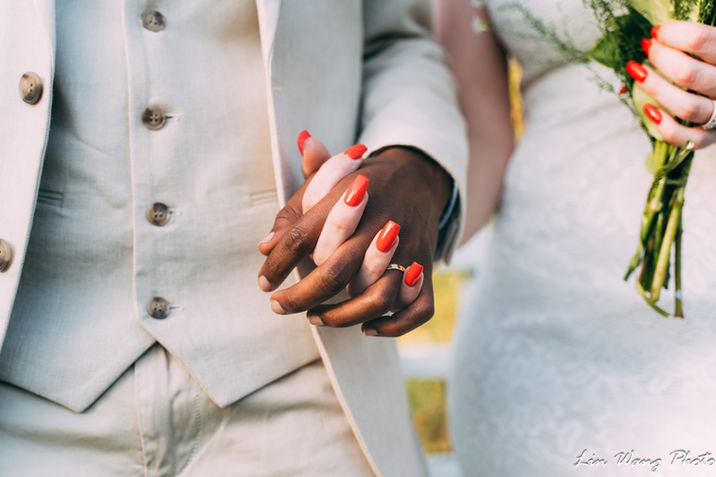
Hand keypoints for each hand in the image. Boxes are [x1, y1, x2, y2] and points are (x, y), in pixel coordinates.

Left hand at [257, 132, 449, 336]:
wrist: (417, 172)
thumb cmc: (357, 184)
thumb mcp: (322, 183)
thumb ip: (292, 213)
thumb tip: (264, 247)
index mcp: (348, 199)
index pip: (302, 237)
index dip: (277, 264)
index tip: (263, 283)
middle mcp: (379, 225)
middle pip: (335, 271)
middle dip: (301, 296)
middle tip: (278, 306)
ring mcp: (408, 249)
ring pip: (377, 297)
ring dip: (342, 317)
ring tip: (315, 318)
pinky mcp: (427, 267)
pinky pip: (420, 308)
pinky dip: (394, 326)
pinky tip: (367, 328)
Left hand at [631, 21, 715, 147]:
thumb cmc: (708, 65)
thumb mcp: (704, 52)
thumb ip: (685, 46)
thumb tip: (643, 51)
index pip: (701, 39)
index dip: (673, 34)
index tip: (656, 32)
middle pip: (688, 74)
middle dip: (660, 59)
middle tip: (647, 48)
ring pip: (687, 106)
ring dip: (656, 89)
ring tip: (638, 74)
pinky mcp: (711, 137)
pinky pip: (689, 138)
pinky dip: (666, 127)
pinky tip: (649, 110)